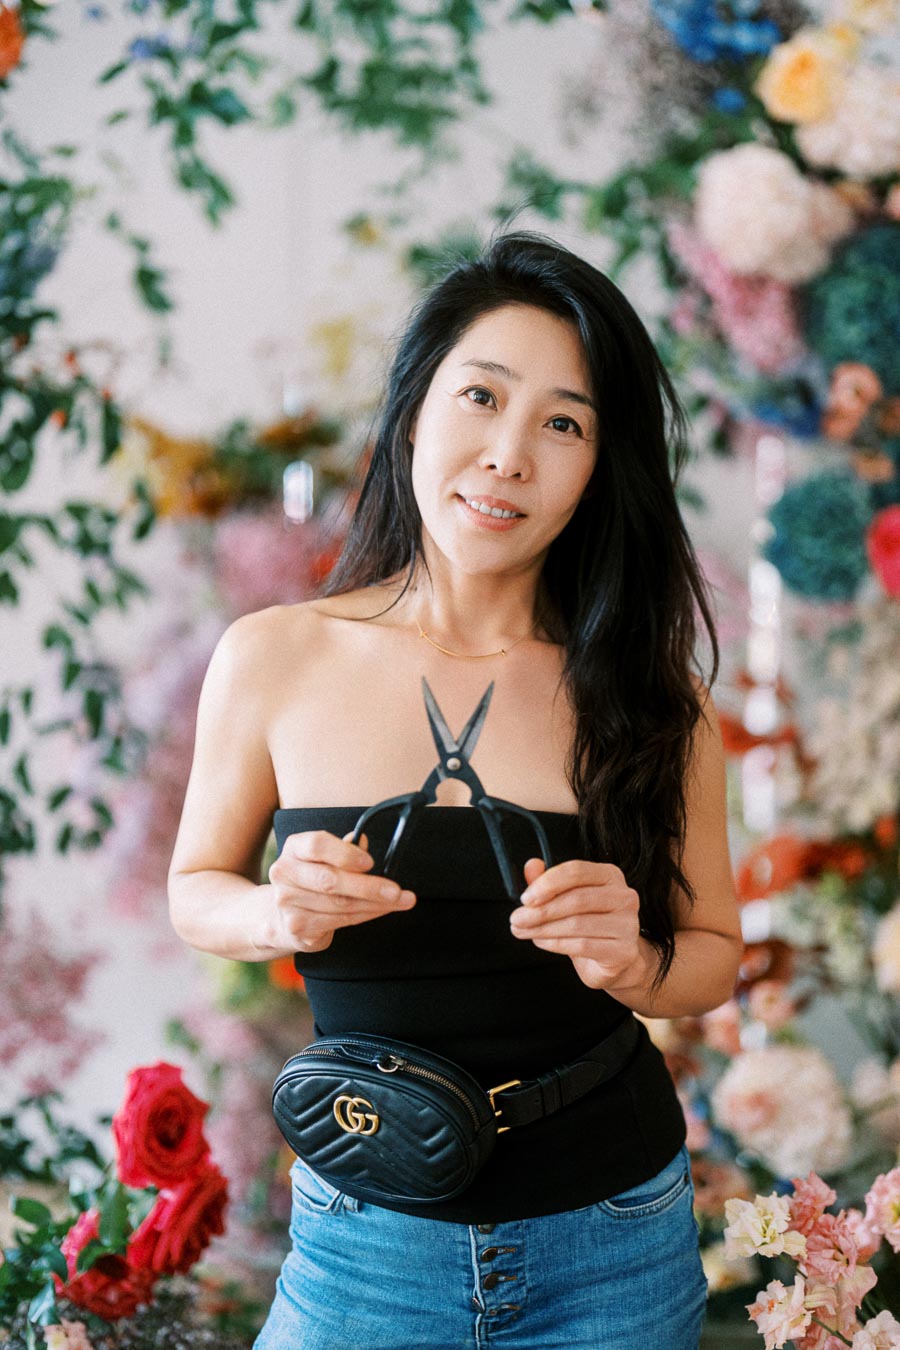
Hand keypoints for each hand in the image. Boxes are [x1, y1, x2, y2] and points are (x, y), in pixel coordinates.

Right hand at [266, 830, 415, 954]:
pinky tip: (381, 910)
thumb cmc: (313, 879)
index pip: (317, 845)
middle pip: (330, 880)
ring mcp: (288, 902)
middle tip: (397, 891)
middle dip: (369, 886)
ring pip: (340, 904)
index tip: (370, 862)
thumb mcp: (324, 857)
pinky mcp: (297, 926)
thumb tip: (362, 840)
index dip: (345, 853)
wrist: (283, 915)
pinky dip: (366, 915)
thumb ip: (344, 849)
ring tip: (400, 901)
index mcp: (294, 848)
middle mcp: (285, 873)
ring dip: (376, 904)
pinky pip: (340, 921)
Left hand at [508, 857, 643, 991]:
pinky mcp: (624, 951)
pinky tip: (541, 941)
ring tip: (523, 931)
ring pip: (577, 923)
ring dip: (543, 928)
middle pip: (577, 899)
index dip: (547, 883)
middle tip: (516, 919)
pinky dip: (555, 944)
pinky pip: (583, 946)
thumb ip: (548, 882)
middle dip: (541, 910)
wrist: (613, 960)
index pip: (576, 871)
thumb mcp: (566, 899)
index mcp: (610, 876)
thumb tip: (531, 865)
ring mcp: (628, 924)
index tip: (525, 898)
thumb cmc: (588, 925)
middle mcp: (624, 897)